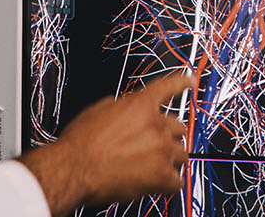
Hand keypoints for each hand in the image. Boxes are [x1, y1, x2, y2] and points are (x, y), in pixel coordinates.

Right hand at [17, 71, 192, 216]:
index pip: (168, 87)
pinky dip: (169, 183)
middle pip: (179, 127)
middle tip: (154, 145)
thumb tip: (129, 110)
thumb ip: (124, 107)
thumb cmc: (81, 142)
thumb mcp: (100, 109)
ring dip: (170, 159)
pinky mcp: (162, 176)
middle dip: (168, 135)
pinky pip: (177, 181)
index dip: (181, 82)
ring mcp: (162, 150)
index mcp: (141, 104)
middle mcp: (156, 124)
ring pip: (182, 154)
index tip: (190, 81)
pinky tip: (157, 184)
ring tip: (153, 167)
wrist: (74, 169)